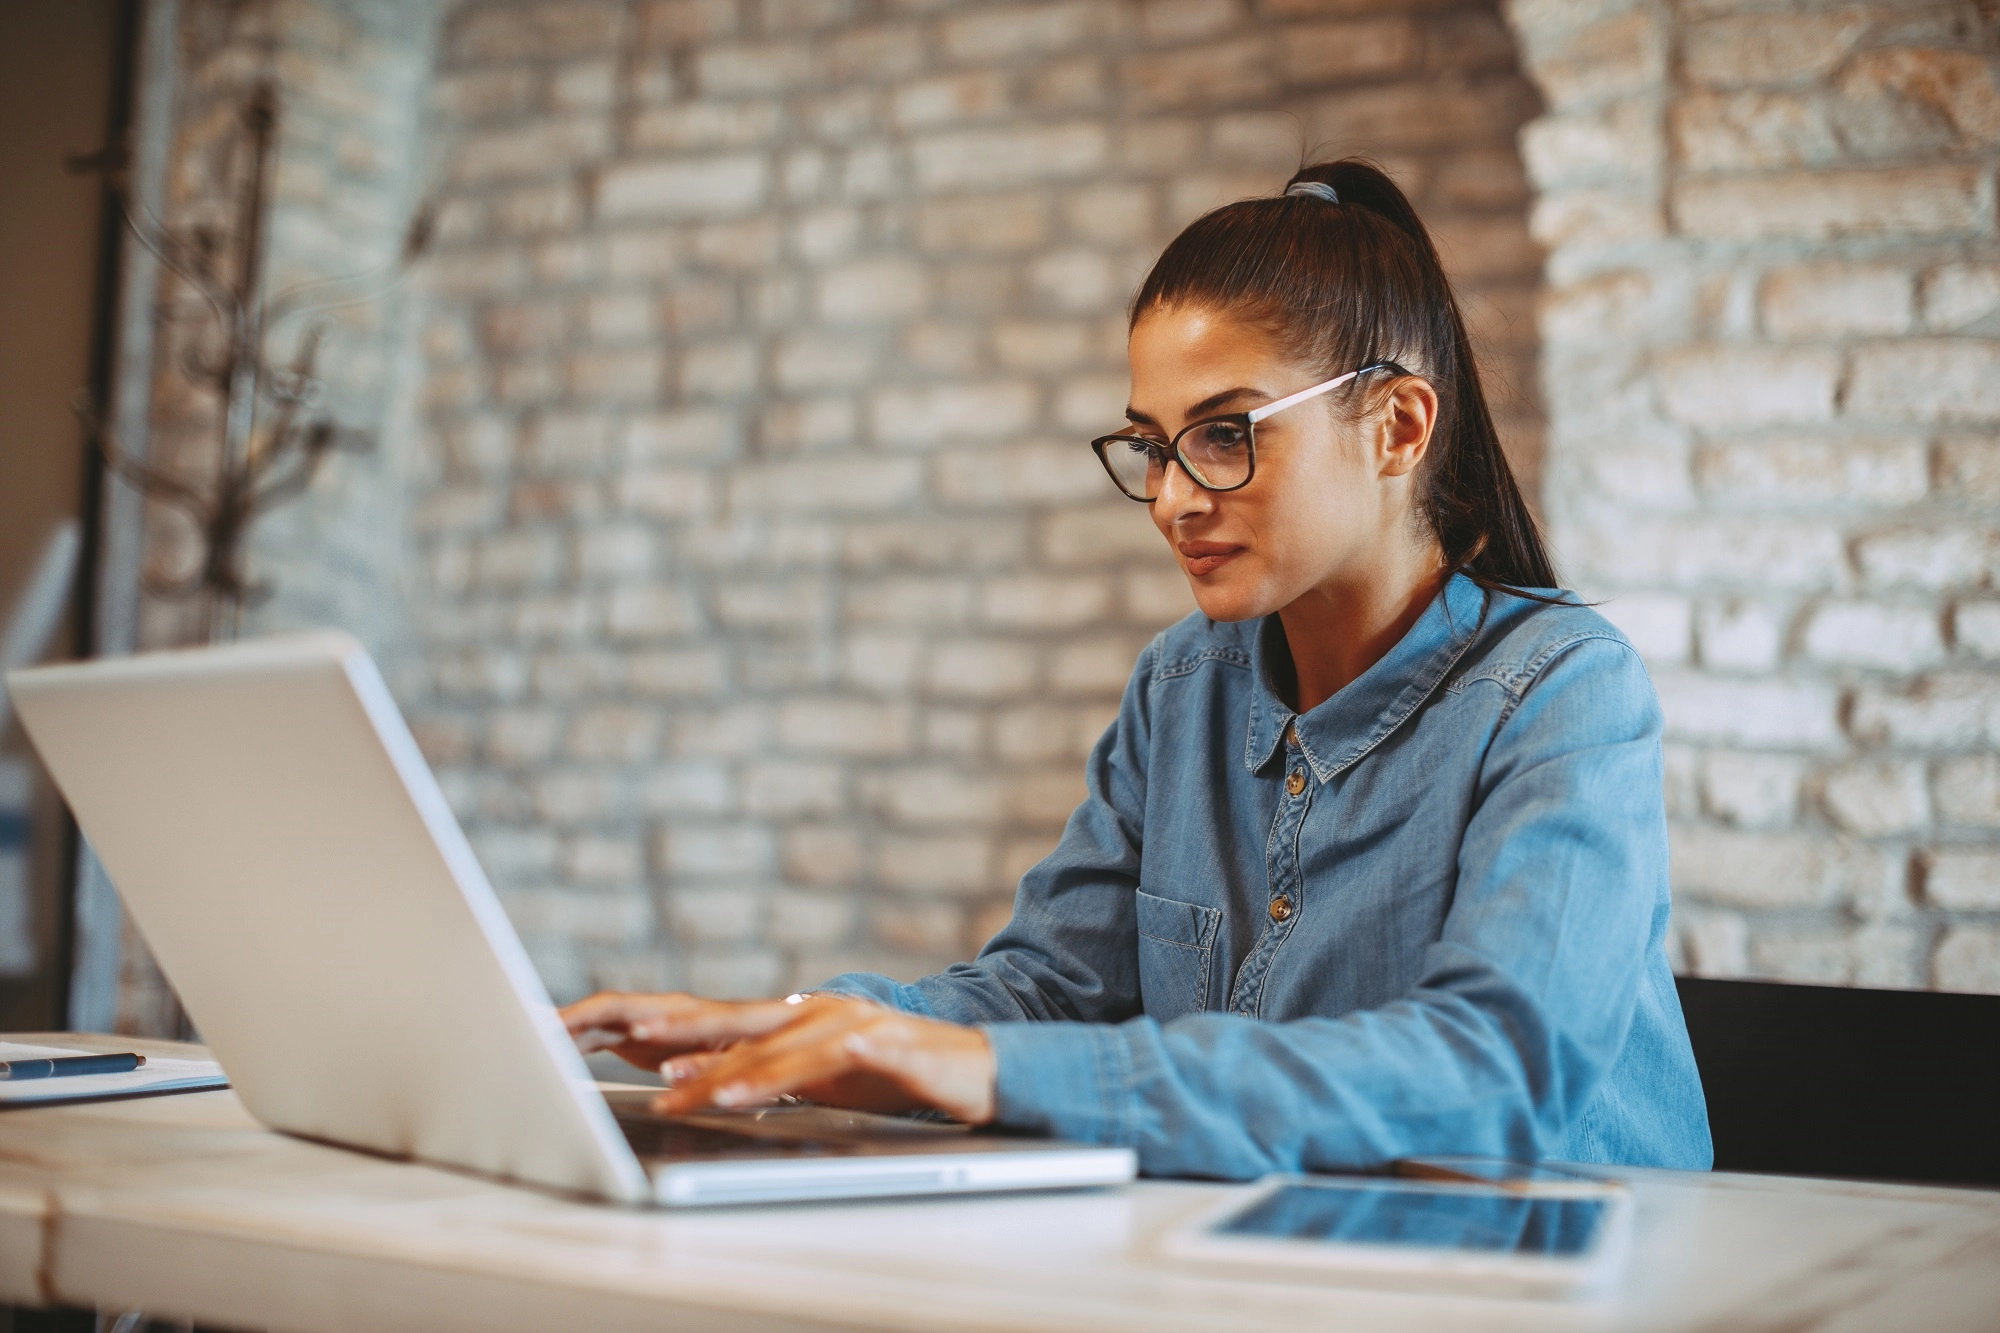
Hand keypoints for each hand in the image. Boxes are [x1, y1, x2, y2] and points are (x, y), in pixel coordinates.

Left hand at [559, 990, 995, 1124]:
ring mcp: (849, 1023)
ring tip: (683, 1094)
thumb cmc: (901, 1075)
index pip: (725, 1026)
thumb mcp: (827, 1077)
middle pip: (735, 1029)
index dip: (673, 1033)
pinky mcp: (881, 1044)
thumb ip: (777, 1074)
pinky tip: (747, 1092)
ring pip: (773, 1051)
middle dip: (677, 1041)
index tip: (621, 1045)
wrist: (981, 1069)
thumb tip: (720, 1086)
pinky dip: (783, 1077)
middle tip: (628, 1051)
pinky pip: (821, 1063)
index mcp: (799, 1016)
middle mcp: (816, 1010)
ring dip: (724, 1074)